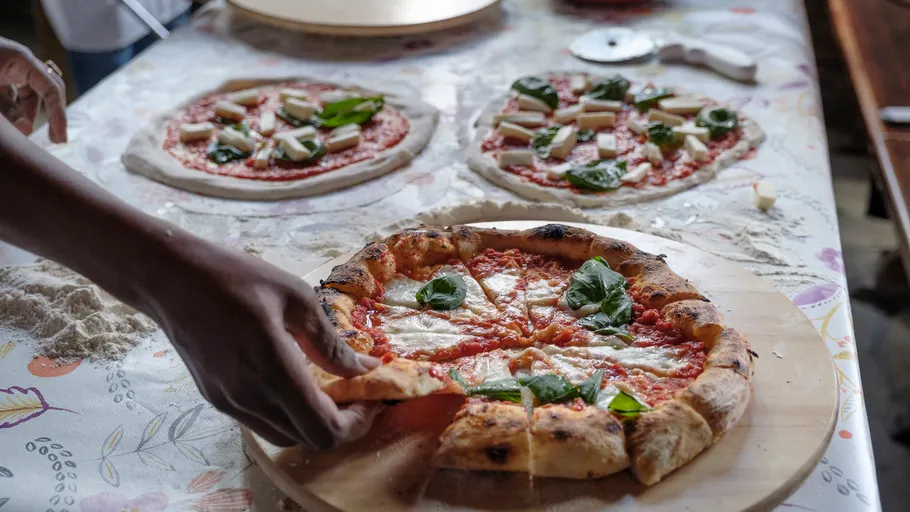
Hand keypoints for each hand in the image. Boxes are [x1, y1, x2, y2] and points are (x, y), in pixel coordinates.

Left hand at [0, 37, 65, 142]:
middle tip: (52, 139)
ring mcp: (7, 68)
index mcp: (21, 60)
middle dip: (46, 116)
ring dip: (23, 116)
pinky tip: (8, 122)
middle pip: (44, 92)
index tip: (59, 139)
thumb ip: (7, 110)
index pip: (51, 89)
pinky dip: (11, 110)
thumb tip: (26, 129)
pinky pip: (12, 94)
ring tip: (19, 133)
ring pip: (26, 96)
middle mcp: (19, 63)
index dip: (58, 115)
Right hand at [144, 237, 381, 448]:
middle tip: (358, 393)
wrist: (171, 278)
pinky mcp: (216, 399)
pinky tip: (296, 383)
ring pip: (284, 435)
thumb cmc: (237, 278)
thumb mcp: (296, 298)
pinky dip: (288, 414)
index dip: (357, 423)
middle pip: (308, 440)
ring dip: (313, 421)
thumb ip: (331, 342)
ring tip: (330, 388)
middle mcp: (249, 397)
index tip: (372, 398)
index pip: (324, 429)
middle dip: (341, 423)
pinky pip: (262, 422)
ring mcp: (229, 403)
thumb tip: (366, 367)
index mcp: (273, 370)